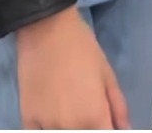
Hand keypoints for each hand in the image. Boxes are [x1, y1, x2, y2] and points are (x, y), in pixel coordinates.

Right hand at [16, 6, 129, 128]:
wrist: (45, 29)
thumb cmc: (82, 47)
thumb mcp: (107, 73)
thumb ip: (118, 106)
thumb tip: (125, 129)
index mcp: (94, 117)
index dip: (107, 128)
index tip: (104, 120)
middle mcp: (71, 129)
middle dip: (90, 126)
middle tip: (86, 107)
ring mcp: (46, 127)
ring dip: (70, 126)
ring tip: (69, 106)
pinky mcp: (27, 121)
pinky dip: (49, 127)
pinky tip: (52, 113)